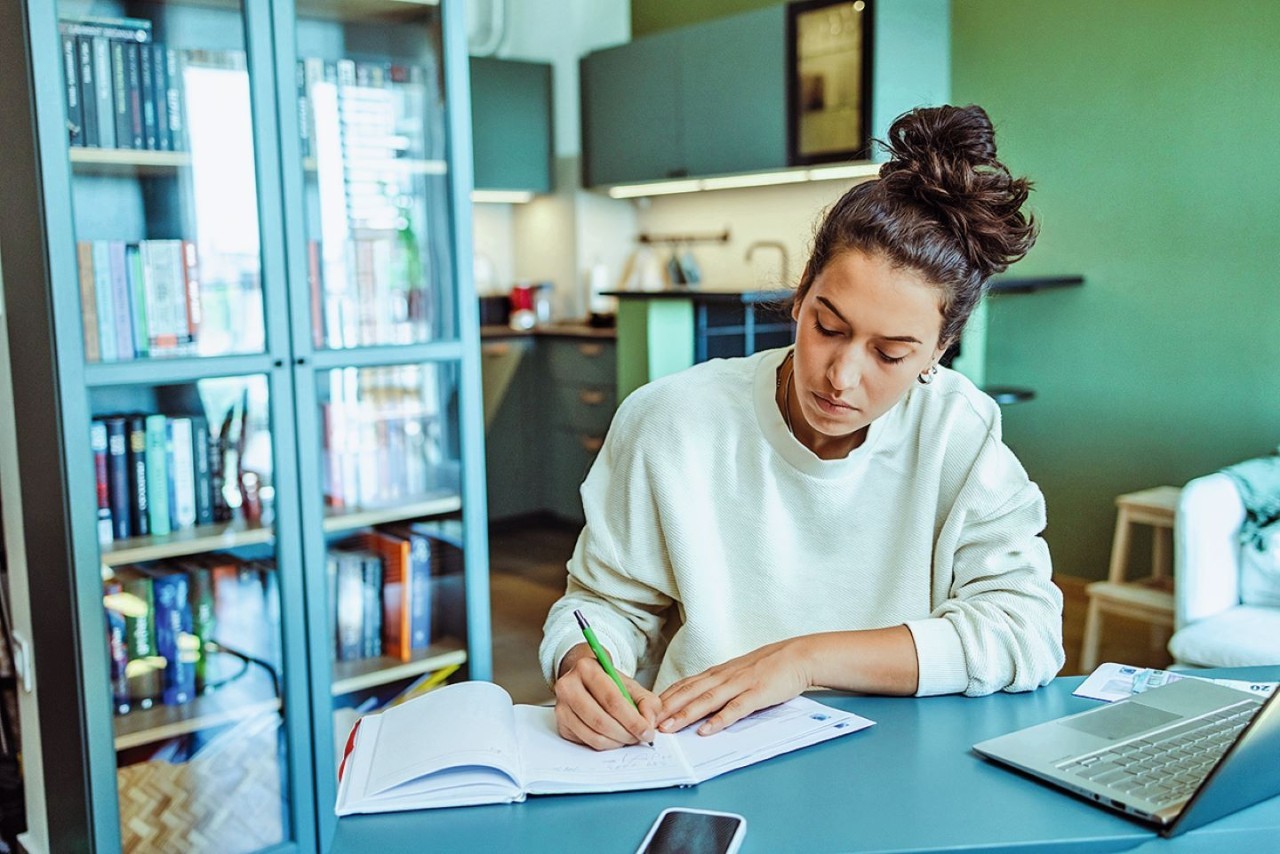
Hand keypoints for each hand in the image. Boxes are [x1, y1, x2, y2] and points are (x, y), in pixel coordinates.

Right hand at [554, 643, 661, 749]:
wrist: (587, 682)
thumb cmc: (610, 684)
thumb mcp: (631, 685)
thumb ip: (647, 701)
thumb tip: (649, 723)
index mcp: (587, 668)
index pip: (612, 699)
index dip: (632, 720)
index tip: (647, 731)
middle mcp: (568, 686)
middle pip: (600, 720)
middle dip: (625, 734)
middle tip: (639, 738)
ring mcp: (561, 707)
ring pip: (592, 735)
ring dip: (616, 742)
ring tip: (629, 738)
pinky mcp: (561, 725)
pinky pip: (586, 742)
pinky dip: (605, 745)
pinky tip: (614, 738)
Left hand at [657, 639, 811, 736]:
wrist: (797, 656)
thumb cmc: (767, 667)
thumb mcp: (737, 674)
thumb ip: (719, 686)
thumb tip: (698, 703)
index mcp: (718, 673)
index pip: (685, 684)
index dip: (665, 697)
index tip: (646, 709)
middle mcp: (723, 677)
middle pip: (690, 692)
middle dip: (667, 708)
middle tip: (646, 721)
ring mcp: (739, 685)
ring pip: (707, 700)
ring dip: (685, 714)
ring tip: (668, 728)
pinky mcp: (756, 694)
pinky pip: (735, 709)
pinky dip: (719, 720)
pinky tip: (706, 730)